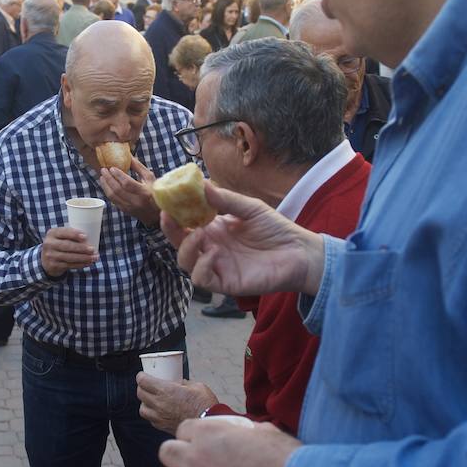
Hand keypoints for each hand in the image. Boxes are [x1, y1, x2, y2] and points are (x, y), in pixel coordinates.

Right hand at [40, 226, 96, 276]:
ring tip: (94, 257)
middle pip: (67, 245)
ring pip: (69, 257)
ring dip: (84, 258)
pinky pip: (69, 265)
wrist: (46, 260)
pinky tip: (88, 263)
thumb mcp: (61, 237)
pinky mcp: (54, 265)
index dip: (74, 234)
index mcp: (52, 233)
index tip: (86, 236)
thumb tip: (90, 238)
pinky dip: (80, 264)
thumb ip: (71, 235)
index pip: (64, 232)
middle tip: (93, 249)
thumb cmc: (59, 244)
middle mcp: (49, 244)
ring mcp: (50, 255)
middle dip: (82, 248)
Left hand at [99, 155, 158, 226]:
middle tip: (103, 170)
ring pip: (113, 196)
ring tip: (102, 177)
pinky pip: (113, 201)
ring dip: (105, 186)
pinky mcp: (125, 211)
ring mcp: (130, 207)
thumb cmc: (154, 192)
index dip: (118, 175)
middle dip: (108, 179)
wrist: (156, 212)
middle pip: (117, 190)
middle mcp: (136, 201)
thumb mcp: (150, 178)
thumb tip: (128, 155)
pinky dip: (108, 192)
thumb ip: (138, 167)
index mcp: (144, 192)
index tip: (112, 168)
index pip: (127, 183)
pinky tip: (106, 186)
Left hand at [136, 373, 218, 434]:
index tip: (143, 375)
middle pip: (140, 393)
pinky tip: (158, 411)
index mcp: (166, 391)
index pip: (143, 381)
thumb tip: (179, 382)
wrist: (209, 423)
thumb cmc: (205, 404)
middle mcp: (159, 404)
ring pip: (142, 408)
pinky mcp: (163, 427)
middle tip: (147, 384)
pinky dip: (151, 414)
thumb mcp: (197, 386)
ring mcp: (160, 417)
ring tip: (151, 399)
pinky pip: (150, 419)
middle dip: (142, 387)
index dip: (141, 376)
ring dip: (144, 402)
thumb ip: (184, 383)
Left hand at [152, 418, 298, 466]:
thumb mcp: (267, 433)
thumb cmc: (288, 461)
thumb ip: (247, 432)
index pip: (182, 430)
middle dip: (177, 459)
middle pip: (165, 453)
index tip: (204, 448)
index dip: (192, 439)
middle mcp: (196, 457)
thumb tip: (247, 434)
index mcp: (210, 432)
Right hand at [161, 181, 324, 295]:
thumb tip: (201, 183)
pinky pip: (202, 279)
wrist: (300, 252)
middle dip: (170, 230)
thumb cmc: (276, 229)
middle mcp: (210, 247)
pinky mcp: (226, 283)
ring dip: (186, 248)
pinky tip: (215, 252)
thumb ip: (225, 199)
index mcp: (214, 228)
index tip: (166, 199)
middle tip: (169, 216)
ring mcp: (217, 266)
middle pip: (179, 242)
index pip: (185, 222)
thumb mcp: (250, 207)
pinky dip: (202, 266)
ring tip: (199, 234)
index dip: (173, 213)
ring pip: (185, 262)